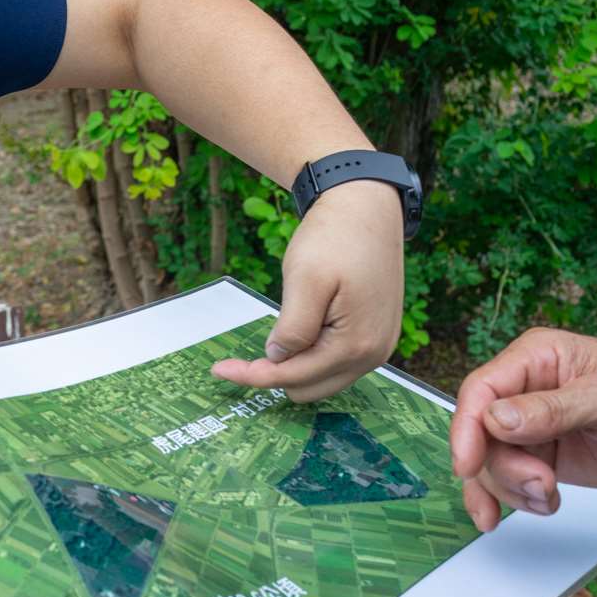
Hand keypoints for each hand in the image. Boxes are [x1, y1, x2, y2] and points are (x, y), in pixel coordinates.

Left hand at [211, 180, 403, 401]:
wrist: (365, 207)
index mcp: (357, 345)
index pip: (294, 377)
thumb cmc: (335, 237)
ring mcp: (378, 346)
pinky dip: (312, 352)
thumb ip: (293, 327)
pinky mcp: (375, 334)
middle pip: (309, 388)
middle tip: (248, 348)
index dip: (253, 375)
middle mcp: (374, 354)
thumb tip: (277, 359)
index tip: (219, 369)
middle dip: (276, 372)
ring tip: (283, 324)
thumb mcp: (305, 279)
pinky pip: (336, 361)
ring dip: (295, 362)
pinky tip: (301, 325)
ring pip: (322, 378)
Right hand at [450, 328, 596, 531]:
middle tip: (541, 485)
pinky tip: (540, 506)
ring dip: (513, 489)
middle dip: (504, 467)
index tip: (467, 464)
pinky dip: (515, 500)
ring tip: (549, 499)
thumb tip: (495, 419)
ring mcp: (530, 427)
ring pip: (492, 462)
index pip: (481, 390)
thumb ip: (551, 409)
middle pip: (481, 433)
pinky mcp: (542, 456)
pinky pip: (510, 479)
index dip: (466, 427)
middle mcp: (523, 391)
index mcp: (534, 359)